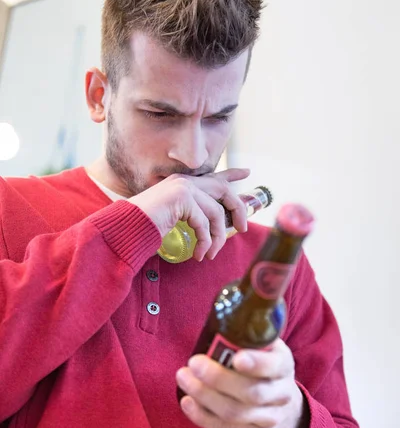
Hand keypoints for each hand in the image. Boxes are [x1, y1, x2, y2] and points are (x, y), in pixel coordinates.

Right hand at [129, 168, 249, 260]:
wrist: (125, 229)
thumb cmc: (145, 227)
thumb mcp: (173, 217)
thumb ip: (191, 214)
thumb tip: (213, 225)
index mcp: (182, 183)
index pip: (213, 175)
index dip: (232, 174)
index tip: (247, 173)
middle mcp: (184, 181)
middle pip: (224, 190)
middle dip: (238, 209)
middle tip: (242, 228)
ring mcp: (183, 187)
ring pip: (216, 212)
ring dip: (218, 237)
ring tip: (211, 253)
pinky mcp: (181, 198)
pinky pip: (204, 223)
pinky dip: (205, 242)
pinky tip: (200, 254)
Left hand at [176, 338, 309, 427]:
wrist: (281, 400)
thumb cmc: (262, 363)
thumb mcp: (263, 343)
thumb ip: (247, 331)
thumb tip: (221, 311)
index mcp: (284, 364)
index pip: (274, 366)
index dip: (256, 363)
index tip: (236, 357)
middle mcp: (281, 394)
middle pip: (251, 393)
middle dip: (218, 379)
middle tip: (193, 363)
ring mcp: (270, 418)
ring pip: (235, 414)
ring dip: (204, 396)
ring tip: (183, 378)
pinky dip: (203, 417)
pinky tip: (187, 402)